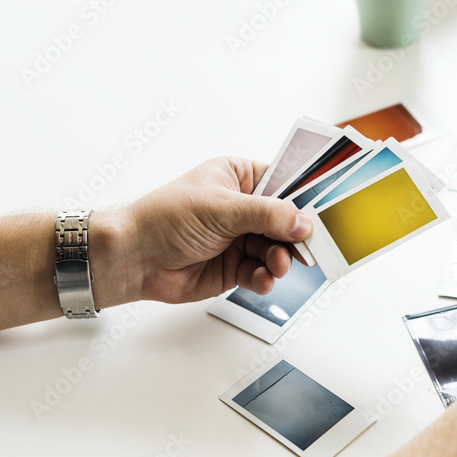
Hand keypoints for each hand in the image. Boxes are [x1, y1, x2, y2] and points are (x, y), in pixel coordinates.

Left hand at [91, 157, 311, 305]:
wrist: (134, 258)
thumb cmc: (165, 218)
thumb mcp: (222, 209)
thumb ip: (266, 215)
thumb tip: (302, 221)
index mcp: (238, 177)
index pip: (283, 182)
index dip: (303, 198)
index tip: (323, 212)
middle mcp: (241, 207)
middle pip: (284, 220)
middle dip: (294, 236)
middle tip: (306, 247)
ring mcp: (238, 238)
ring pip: (276, 249)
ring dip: (280, 259)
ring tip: (276, 265)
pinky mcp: (232, 267)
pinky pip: (260, 272)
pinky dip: (265, 277)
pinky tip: (262, 279)